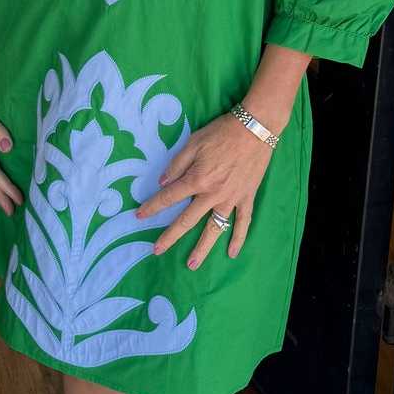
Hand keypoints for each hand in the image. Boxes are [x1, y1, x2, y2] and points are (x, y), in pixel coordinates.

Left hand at [135, 114, 272, 267]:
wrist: (254, 129)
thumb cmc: (221, 133)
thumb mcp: (193, 143)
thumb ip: (177, 164)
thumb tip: (162, 183)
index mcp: (196, 179)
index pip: (169, 197)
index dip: (152, 207)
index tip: (139, 216)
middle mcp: (212, 194)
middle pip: (187, 220)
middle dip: (170, 236)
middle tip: (157, 250)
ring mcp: (231, 198)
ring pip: (214, 228)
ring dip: (203, 248)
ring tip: (192, 264)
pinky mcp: (246, 198)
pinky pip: (243, 222)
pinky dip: (238, 238)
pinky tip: (232, 253)